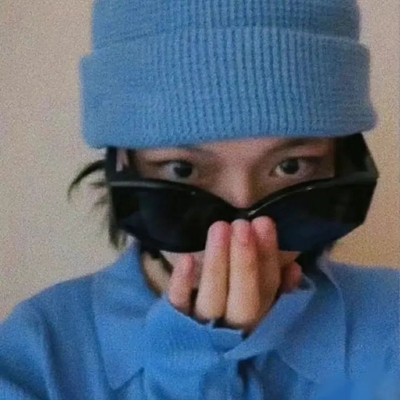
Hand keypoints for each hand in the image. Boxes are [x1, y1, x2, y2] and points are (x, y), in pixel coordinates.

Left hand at [168, 217, 302, 335]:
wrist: (197, 360)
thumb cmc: (234, 320)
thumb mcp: (262, 306)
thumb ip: (279, 288)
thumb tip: (294, 267)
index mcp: (259, 319)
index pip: (268, 288)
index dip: (267, 256)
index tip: (263, 223)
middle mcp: (234, 327)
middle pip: (243, 297)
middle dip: (244, 259)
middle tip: (242, 224)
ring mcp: (203, 327)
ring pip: (212, 299)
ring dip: (217, 263)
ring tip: (220, 227)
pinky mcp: (176, 323)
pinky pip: (179, 306)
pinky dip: (183, 284)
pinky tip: (187, 259)